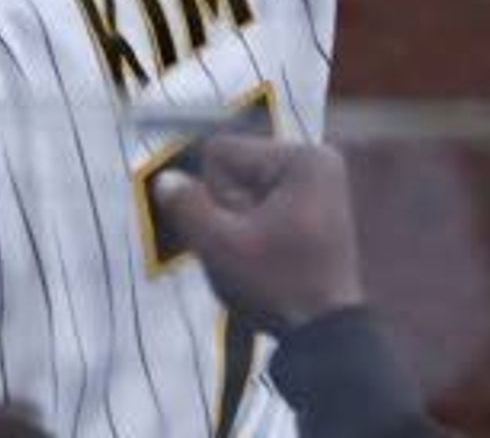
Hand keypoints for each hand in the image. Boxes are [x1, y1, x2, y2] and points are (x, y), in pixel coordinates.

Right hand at [146, 131, 360, 333]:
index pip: (221, 153)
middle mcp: (315, 161)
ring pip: (247, 189)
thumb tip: (165, 178)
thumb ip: (186, 205)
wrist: (324, 336)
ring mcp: (320, 185)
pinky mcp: (318, 208)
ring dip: (241, 221)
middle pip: (236, 170)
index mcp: (301, 158)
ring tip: (261, 257)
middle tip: (250, 249)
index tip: (239, 234)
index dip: (213, 196)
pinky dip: (258, 228)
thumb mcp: (220, 246)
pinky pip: (265, 203)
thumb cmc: (276, 285)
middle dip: (229, 209)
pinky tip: (269, 256)